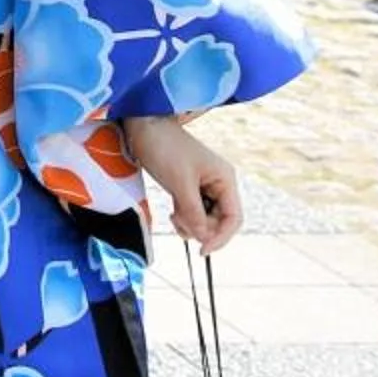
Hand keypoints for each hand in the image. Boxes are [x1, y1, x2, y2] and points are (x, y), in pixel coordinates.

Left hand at [124, 115, 241, 251]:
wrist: (143, 126)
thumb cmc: (164, 149)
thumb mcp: (180, 183)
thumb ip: (193, 213)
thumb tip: (203, 238)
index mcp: (225, 179)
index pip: (234, 218)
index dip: (221, 237)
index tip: (202, 250)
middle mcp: (218, 184)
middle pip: (219, 221)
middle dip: (200, 228)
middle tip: (179, 222)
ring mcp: (204, 186)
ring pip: (205, 219)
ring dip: (190, 224)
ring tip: (174, 216)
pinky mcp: (188, 188)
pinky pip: (193, 213)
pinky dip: (184, 218)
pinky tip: (173, 214)